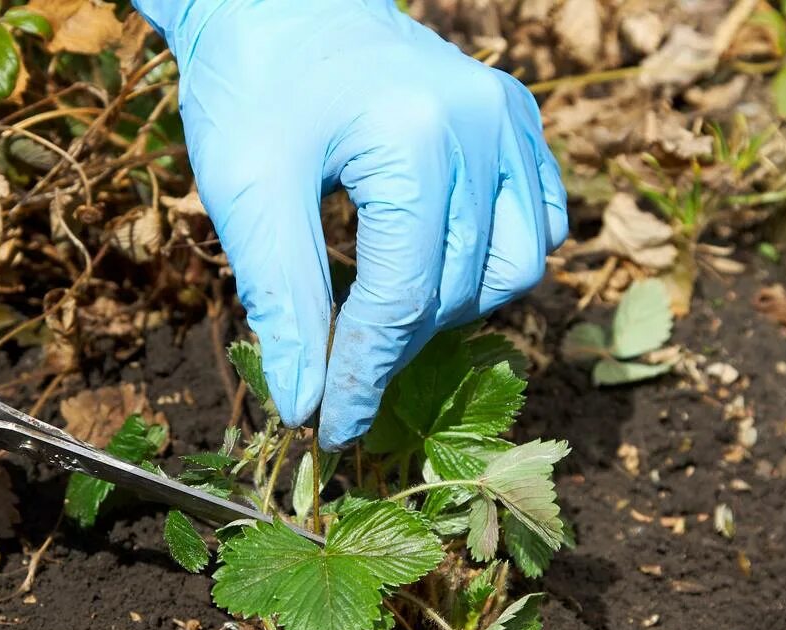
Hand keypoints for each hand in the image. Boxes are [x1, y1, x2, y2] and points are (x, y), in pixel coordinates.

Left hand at [136, 0, 567, 448]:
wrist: (280, 1)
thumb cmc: (252, 86)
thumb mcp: (249, 194)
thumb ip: (283, 302)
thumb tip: (305, 404)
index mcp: (416, 139)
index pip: (402, 298)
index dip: (364, 376)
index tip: (332, 429)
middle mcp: (483, 126)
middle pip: (455, 291)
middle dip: (395, 349)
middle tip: (339, 376)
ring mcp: (510, 119)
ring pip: (513, 268)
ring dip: (450, 311)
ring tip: (385, 314)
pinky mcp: (517, 118)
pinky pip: (535, 222)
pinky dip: (493, 263)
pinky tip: (437, 268)